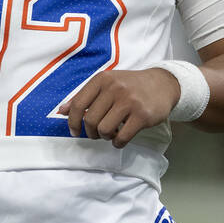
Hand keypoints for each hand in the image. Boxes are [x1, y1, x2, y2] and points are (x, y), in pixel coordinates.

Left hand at [58, 69, 179, 148]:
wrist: (162, 83)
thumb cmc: (129, 85)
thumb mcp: (105, 84)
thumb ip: (84, 96)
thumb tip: (61, 111)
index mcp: (102, 80)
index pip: (79, 104)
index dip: (73, 122)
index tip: (75, 131)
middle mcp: (114, 88)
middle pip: (91, 120)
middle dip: (91, 132)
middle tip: (97, 133)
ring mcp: (129, 101)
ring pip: (105, 129)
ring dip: (105, 137)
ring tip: (110, 133)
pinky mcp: (142, 115)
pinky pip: (122, 137)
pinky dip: (118, 143)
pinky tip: (120, 139)